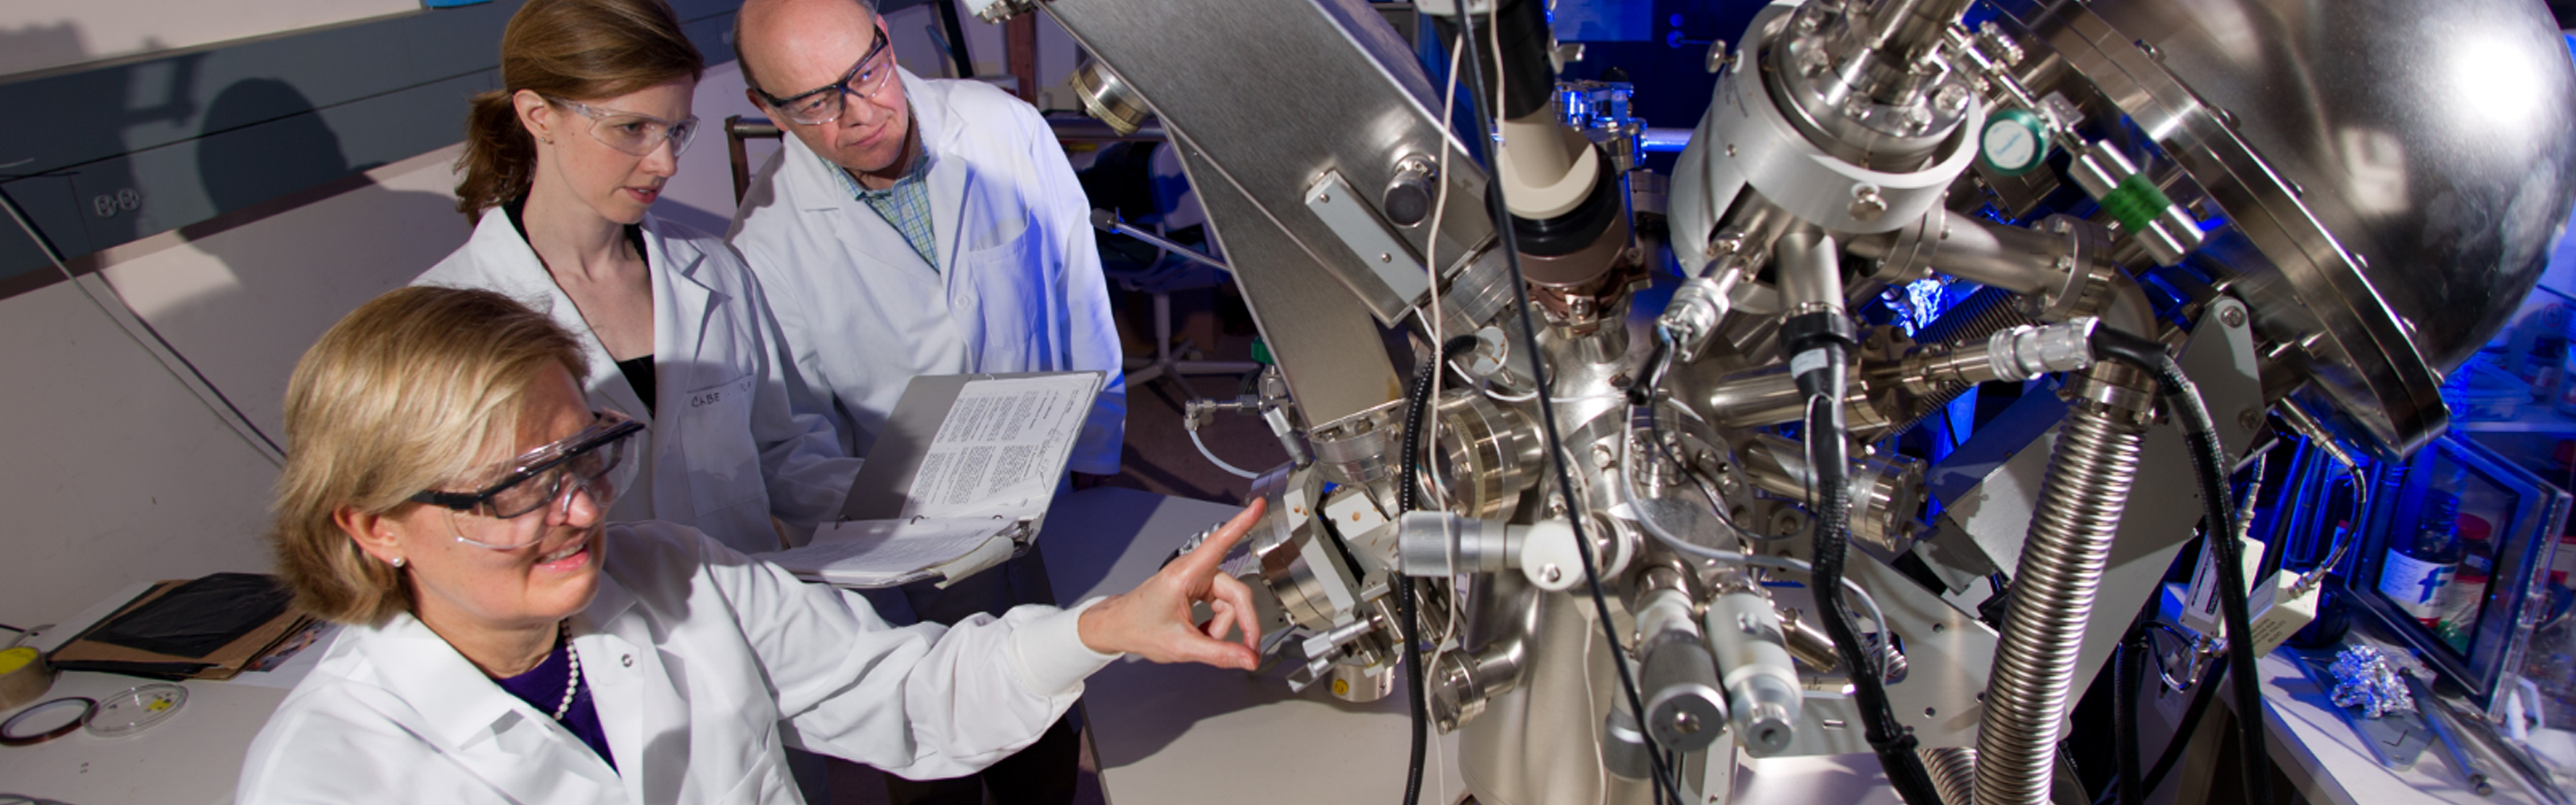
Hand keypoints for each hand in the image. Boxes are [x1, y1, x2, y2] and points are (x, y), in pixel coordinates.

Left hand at [1077, 498, 1265, 669]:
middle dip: (1242, 622)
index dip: (1242, 524)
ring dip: (1222, 626)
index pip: (1220, 543)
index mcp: (1185, 575)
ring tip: (1202, 639)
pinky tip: (1202, 631)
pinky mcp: (1198, 588)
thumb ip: (1219, 653)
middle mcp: (1194, 571)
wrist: (1119, 626)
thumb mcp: (1181, 646)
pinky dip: (1216, 623)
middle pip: (1235, 593)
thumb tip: (1247, 658)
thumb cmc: (1139, 627)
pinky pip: (1221, 605)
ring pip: (1229, 603)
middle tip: (1247, 648)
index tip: (1258, 505)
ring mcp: (1197, 579)